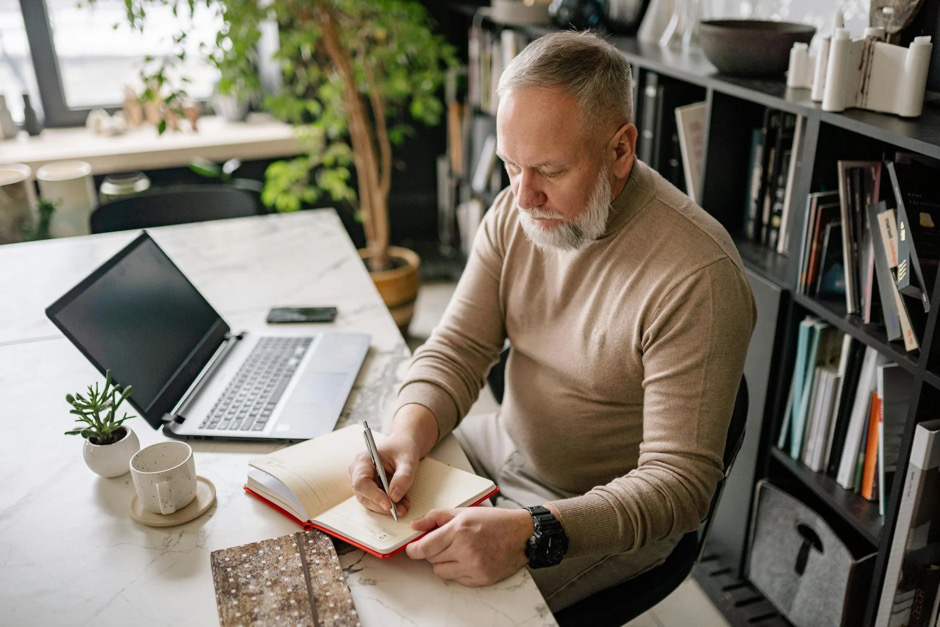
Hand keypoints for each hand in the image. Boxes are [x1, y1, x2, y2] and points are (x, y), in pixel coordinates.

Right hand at [349, 432, 418, 516]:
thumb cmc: (403, 448)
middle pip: (364, 495)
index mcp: (363, 460)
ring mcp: (362, 481)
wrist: (404, 446)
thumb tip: (394, 497)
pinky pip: (376, 501)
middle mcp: (358, 472)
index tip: (390, 504)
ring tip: (404, 507)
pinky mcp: (369, 488)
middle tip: (401, 510)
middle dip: (382, 505)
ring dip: (387, 508)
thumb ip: (403, 477)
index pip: (362, 482)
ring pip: (370, 501)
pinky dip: (389, 505)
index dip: (374, 495)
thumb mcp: (408, 460)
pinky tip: (402, 503)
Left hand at [405, 507, 532, 585]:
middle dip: (433, 551)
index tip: (412, 548)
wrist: (522, 534)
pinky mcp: (480, 579)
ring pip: (441, 572)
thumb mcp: (464, 512)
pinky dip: (458, 570)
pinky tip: (469, 559)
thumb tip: (415, 525)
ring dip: (444, 562)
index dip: (414, 549)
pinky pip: (456, 579)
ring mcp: (473, 567)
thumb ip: (436, 517)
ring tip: (458, 551)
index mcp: (459, 530)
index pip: (424, 548)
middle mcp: (465, 550)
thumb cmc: (494, 521)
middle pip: (431, 559)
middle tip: (446, 542)